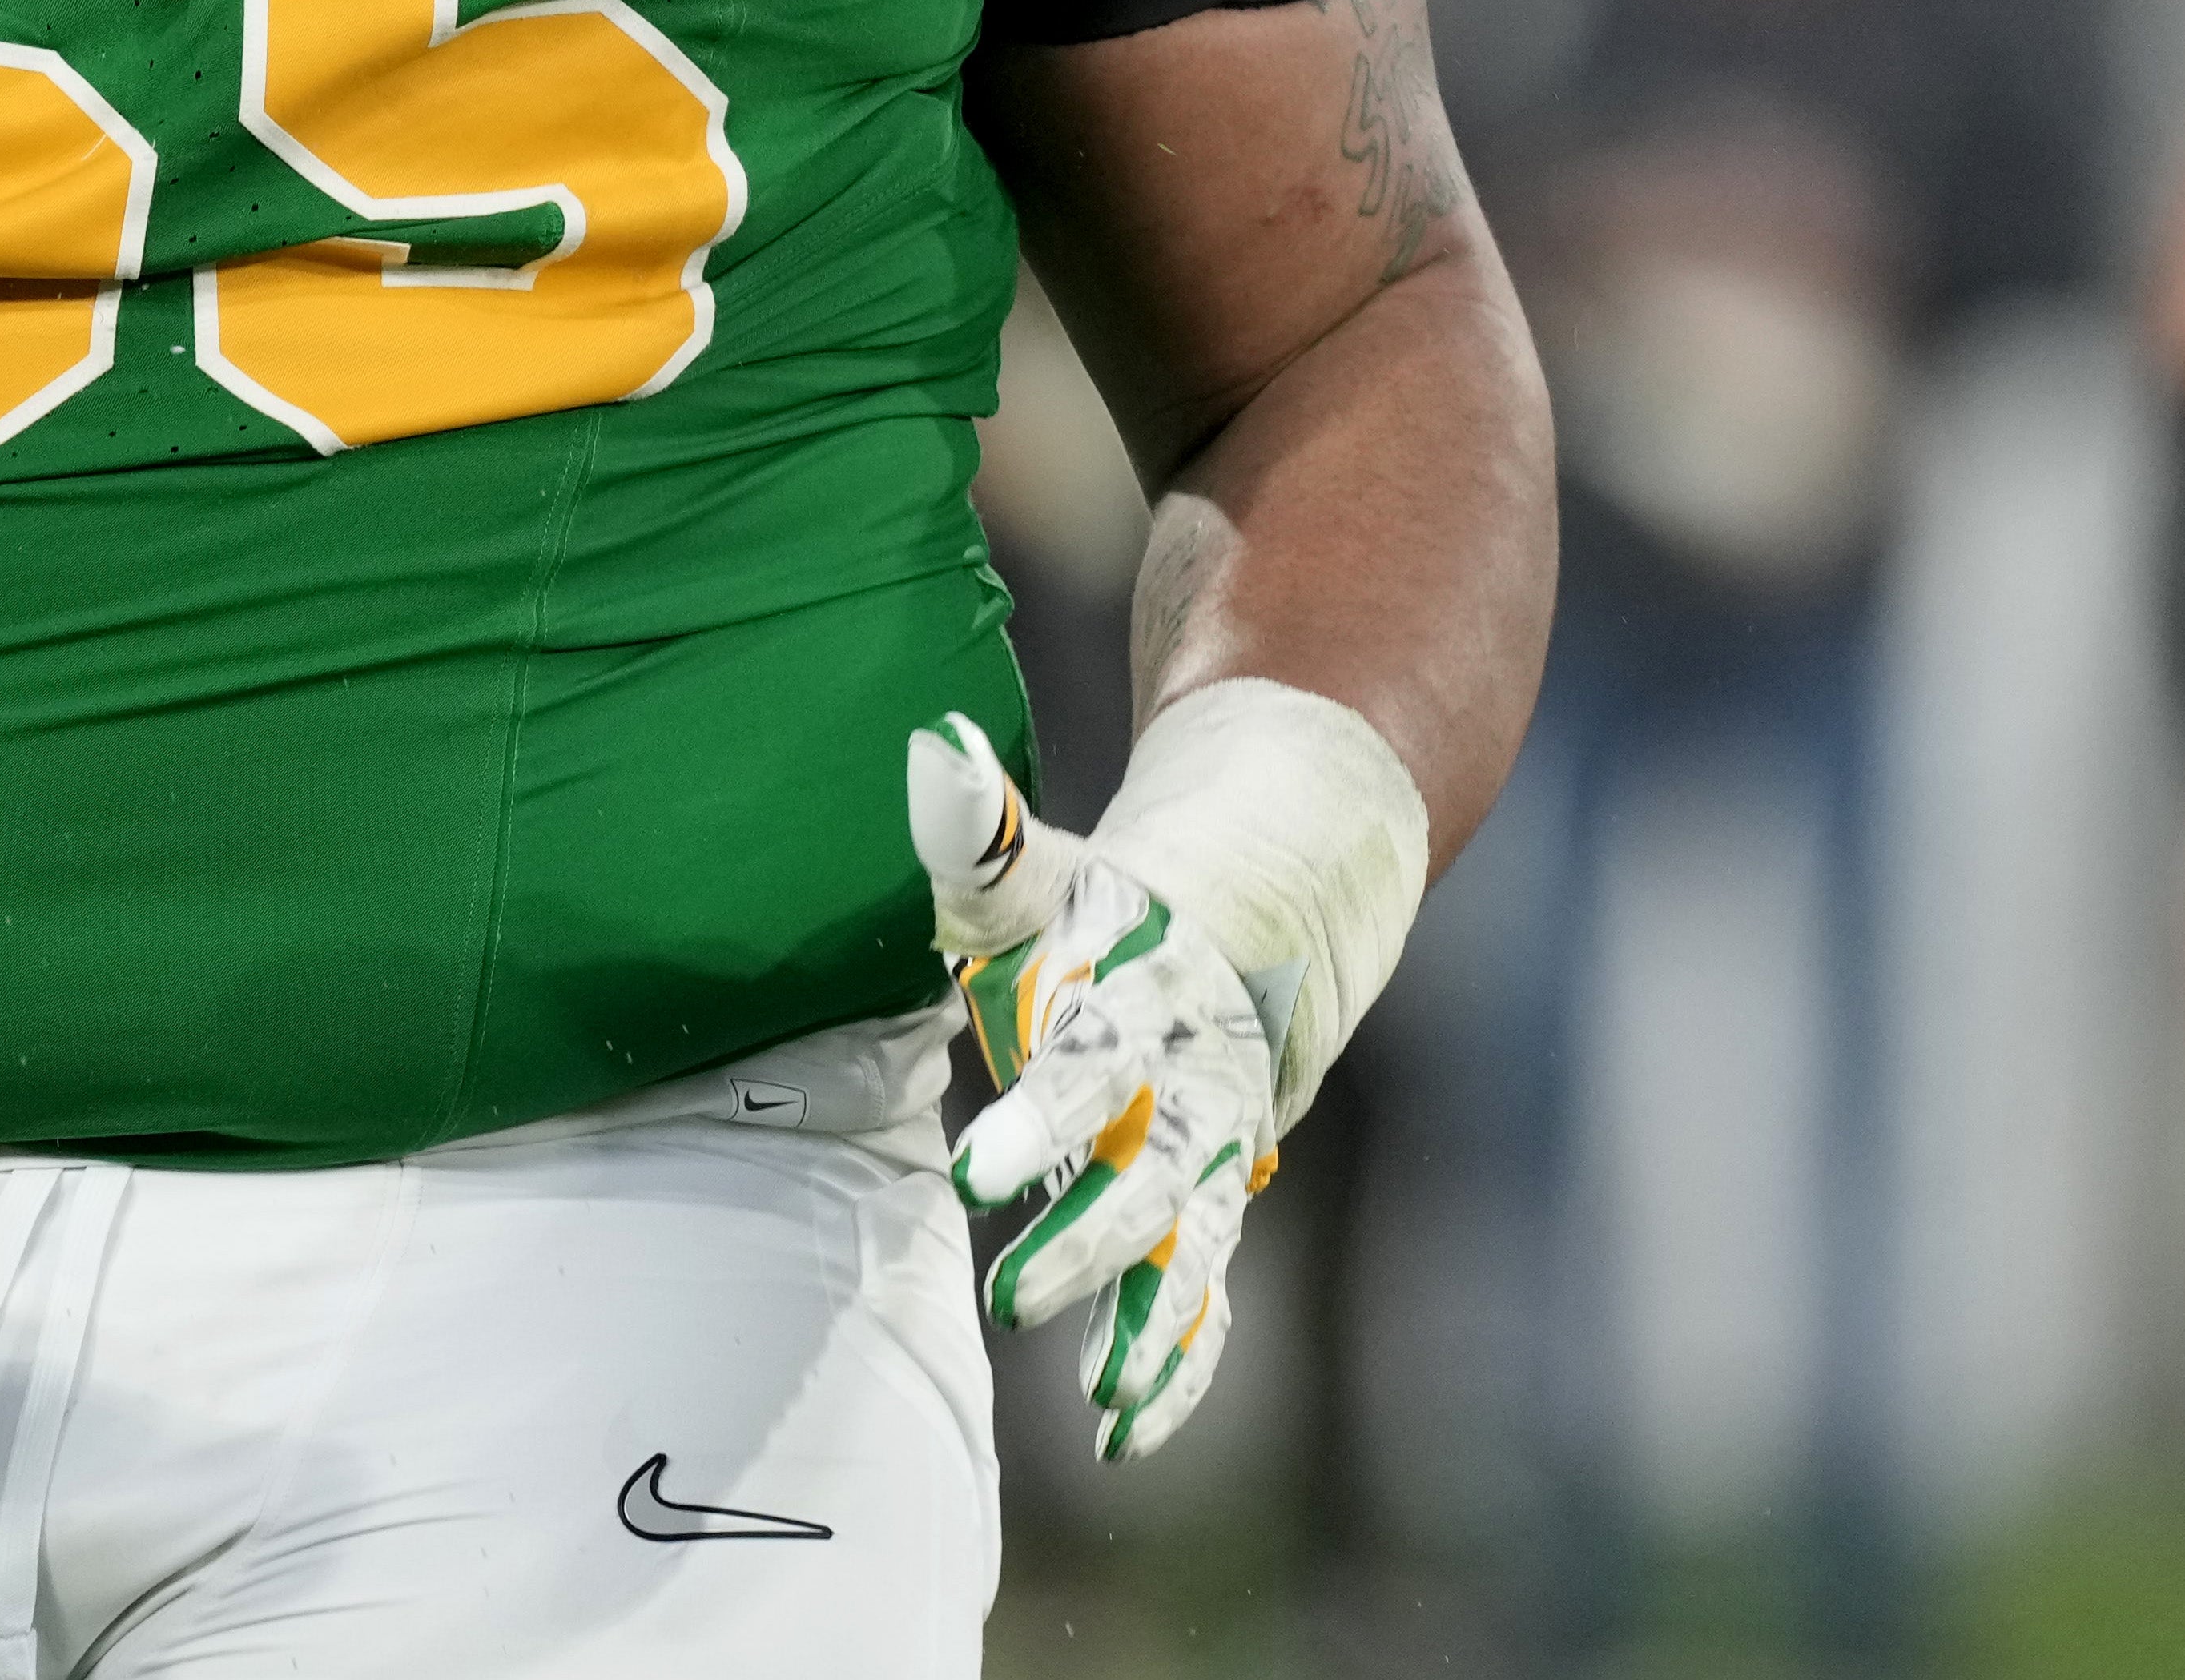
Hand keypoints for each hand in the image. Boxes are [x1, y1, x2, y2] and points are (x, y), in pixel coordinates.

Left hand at [915, 716, 1283, 1462]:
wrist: (1254, 925)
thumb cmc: (1105, 908)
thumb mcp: (1044, 871)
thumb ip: (978, 829)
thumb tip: (930, 748)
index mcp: (1140, 1003)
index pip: (1091, 1064)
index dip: (1040, 1115)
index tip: (975, 1172)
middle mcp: (1190, 1090)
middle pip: (1150, 1175)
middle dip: (1088, 1240)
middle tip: (1011, 1299)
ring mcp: (1214, 1157)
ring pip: (1195, 1250)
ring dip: (1149, 1324)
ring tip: (1100, 1399)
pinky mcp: (1213, 1205)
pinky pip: (1207, 1295)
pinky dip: (1177, 1363)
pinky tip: (1126, 1435)